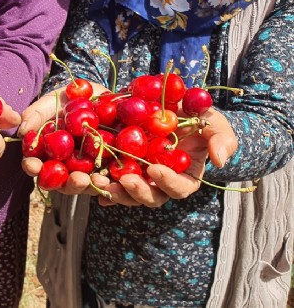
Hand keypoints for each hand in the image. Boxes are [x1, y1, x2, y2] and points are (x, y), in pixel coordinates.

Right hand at [19, 83, 109, 195]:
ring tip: (101, 181)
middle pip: (63, 182)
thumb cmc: (68, 98)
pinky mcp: (106, 166)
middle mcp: (64, 165)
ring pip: (86, 184)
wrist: (99, 95)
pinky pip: (109, 178)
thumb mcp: (50, 102)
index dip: (33, 167)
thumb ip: (35, 115)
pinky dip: (112, 182)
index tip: (33, 166)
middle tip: (78, 179)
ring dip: (93, 185)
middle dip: (70, 184)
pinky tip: (116, 179)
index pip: (35, 165)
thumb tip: (21, 132)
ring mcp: (85, 168)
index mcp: (46, 153)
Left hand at [98, 107, 237, 206]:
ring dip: (112, 190)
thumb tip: (219, 159)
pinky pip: (109, 180)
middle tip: (124, 179)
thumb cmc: (202, 121)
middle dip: (136, 192)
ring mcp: (140, 178)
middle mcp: (160, 184)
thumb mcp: (216, 124)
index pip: (179, 188)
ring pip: (126, 192)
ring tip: (97, 180)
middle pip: (149, 197)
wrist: (178, 112)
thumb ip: (221, 140)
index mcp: (185, 178)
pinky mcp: (122, 168)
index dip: (168, 182)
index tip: (156, 169)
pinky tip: (87, 179)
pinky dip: (99, 182)